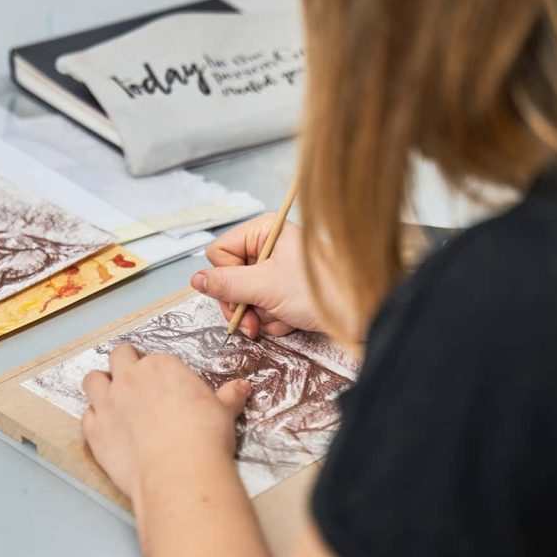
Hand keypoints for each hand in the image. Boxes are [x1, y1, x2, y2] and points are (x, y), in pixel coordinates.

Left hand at [81, 343, 251, 505]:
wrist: (179, 470)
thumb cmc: (204, 435)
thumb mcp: (223, 411)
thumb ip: (228, 396)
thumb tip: (242, 387)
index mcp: (161, 366)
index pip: (154, 358)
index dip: (157, 371)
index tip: (164, 385)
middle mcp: (130, 378)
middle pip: (118, 357)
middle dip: (124, 365)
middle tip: (135, 382)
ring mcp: (108, 403)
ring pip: (92, 380)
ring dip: (100, 386)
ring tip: (112, 400)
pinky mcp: (95, 431)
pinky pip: (86, 416)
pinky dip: (95, 420)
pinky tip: (108, 431)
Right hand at [190, 215, 322, 337]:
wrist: (361, 312)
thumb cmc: (320, 290)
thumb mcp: (265, 287)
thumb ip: (226, 284)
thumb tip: (196, 279)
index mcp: (263, 232)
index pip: (220, 254)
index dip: (225, 279)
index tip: (239, 297)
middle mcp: (269, 247)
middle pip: (230, 279)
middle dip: (241, 305)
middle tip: (252, 324)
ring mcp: (278, 271)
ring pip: (247, 298)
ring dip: (260, 316)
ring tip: (280, 319)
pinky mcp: (288, 291)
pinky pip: (265, 308)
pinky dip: (275, 320)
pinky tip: (291, 321)